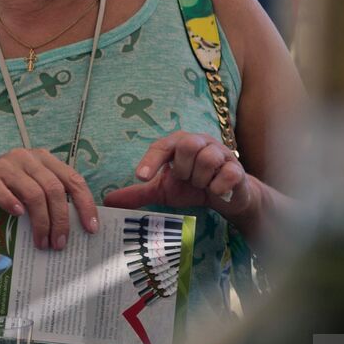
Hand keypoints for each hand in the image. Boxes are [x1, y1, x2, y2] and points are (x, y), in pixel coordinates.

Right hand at [0, 148, 98, 249]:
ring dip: (41, 222)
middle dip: (61, 219)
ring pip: (34, 193)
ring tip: (42, 243)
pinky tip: (18, 216)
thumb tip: (74, 230)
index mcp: (45, 160)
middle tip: (60, 244)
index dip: (85, 204)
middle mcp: (28, 157)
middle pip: (54, 189)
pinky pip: (3, 190)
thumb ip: (50, 202)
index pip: (74, 180)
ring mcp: (6, 164)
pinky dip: (12, 204)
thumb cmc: (3, 195)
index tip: (91, 228)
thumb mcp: (31, 195)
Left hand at [104, 132, 250, 217]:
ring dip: (200, 180)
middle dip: (183, 168)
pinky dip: (217, 187)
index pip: (163, 145)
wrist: (226, 197)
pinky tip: (216, 191)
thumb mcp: (163, 191)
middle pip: (188, 145)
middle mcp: (201, 142)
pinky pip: (226, 174)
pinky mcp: (236, 169)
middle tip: (186, 179)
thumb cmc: (192, 187)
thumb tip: (107, 201)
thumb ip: (139, 193)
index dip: (152, 159)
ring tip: (202, 185)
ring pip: (207, 159)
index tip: (142, 177)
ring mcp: (221, 153)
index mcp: (180, 143)